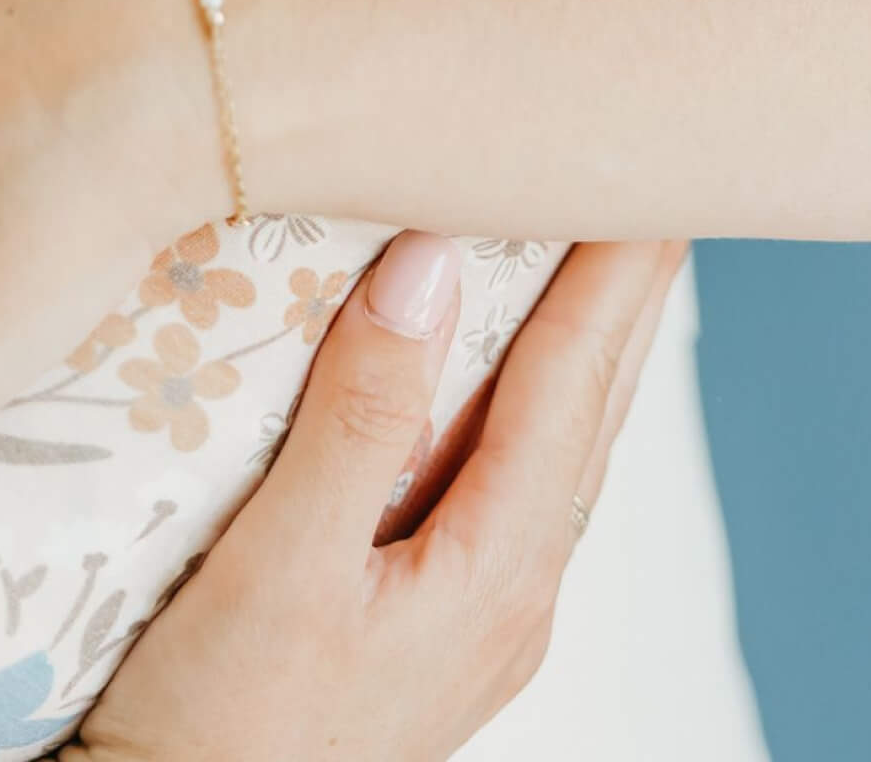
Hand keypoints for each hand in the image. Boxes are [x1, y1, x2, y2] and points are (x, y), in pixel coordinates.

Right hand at [68, 233, 687, 761]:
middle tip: (653, 176)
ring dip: (589, 337)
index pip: (575, 374)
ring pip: (562, 439)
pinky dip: (534, 392)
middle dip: (628, 286)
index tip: (647, 166)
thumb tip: (430, 266)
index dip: (613, 262)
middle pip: (593, 401)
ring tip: (606, 250)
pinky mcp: (440, 618)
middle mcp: (517, 587)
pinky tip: (516, 372)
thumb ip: (359, 417)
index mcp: (496, 566)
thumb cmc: (217, 733)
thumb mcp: (276, 569)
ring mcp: (486, 610)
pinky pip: (515, 472)